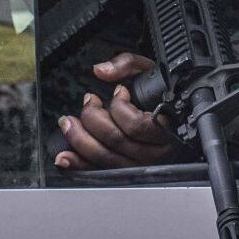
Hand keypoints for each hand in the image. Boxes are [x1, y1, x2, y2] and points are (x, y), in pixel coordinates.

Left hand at [53, 53, 178, 169]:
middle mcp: (155, 153)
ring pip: (105, 158)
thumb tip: (101, 71)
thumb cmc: (163, 97)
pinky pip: (99, 173)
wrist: (175, 120)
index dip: (119, 106)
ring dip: (80, 139)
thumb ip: (128, 64)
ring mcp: (139, 167)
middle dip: (93, 118)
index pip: (136, 124)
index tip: (118, 92)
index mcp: (167, 129)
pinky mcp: (125, 174)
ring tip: (68, 123)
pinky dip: (79, 164)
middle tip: (88, 102)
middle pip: (116, 140)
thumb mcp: (152, 73)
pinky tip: (64, 157)